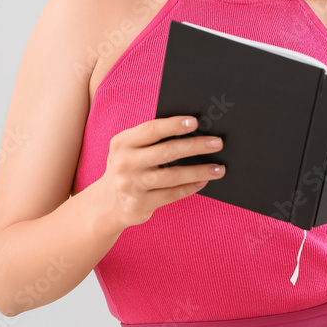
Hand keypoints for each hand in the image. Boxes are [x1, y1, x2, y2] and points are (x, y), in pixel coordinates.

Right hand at [96, 115, 225, 231]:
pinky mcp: (139, 205)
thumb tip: (192, 131)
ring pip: (172, 176)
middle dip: (196, 146)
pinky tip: (204, 182)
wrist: (106, 204)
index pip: (152, 129)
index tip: (196, 122)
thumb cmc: (128, 168)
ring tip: (219, 168)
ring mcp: (131, 185)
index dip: (174, 125)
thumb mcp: (130, 150)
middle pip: (167, 152)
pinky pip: (171, 194)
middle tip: (217, 143)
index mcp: (122, 143)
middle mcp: (125, 163)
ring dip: (199, 171)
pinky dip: (190, 187)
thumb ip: (152, 140)